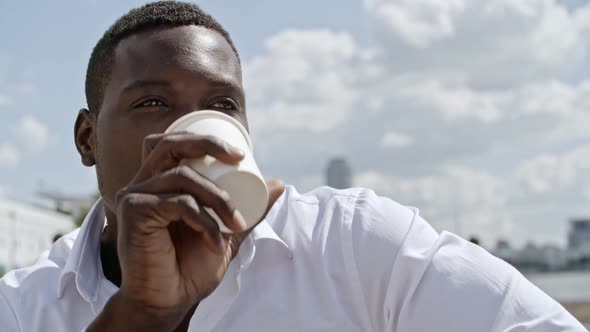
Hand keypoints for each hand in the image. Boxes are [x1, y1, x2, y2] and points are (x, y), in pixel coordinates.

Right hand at [89, 132, 283, 330]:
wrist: (169, 302)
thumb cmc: (191, 268)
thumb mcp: (227, 231)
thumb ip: (249, 210)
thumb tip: (278, 184)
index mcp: (159, 183)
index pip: (173, 144)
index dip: (204, 139)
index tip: (242, 155)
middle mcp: (143, 184)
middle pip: (169, 144)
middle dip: (206, 143)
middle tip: (239, 158)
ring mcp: (135, 196)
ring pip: (182, 177)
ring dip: (218, 198)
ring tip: (237, 223)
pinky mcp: (133, 212)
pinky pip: (178, 203)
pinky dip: (204, 220)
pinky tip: (215, 242)